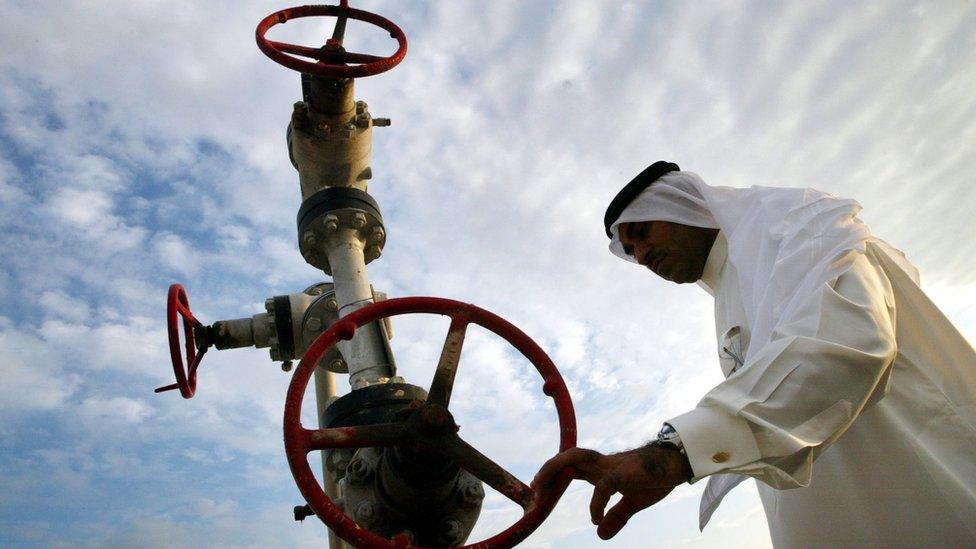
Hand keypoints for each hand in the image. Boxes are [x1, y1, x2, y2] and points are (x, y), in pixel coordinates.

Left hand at [531, 443, 692, 539]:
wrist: (678, 464)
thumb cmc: (655, 477)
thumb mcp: (633, 503)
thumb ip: (615, 516)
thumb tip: (599, 534)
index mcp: (601, 469)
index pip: (569, 467)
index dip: (551, 476)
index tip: (537, 492)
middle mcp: (601, 463)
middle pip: (566, 458)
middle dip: (546, 471)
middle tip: (533, 490)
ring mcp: (612, 465)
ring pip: (575, 459)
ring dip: (554, 470)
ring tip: (543, 489)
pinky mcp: (625, 472)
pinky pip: (604, 486)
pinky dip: (596, 502)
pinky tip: (594, 518)